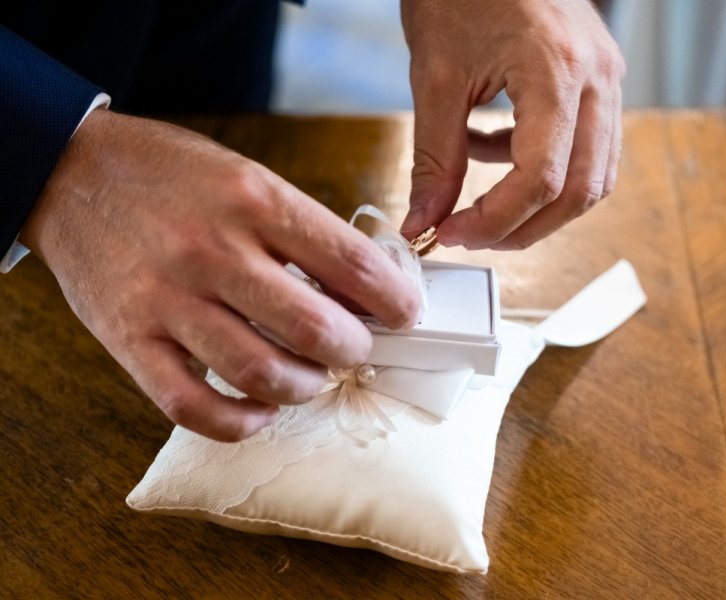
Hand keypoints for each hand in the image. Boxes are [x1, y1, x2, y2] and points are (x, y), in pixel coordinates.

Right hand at [21, 109, 420, 441]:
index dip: (394, 299)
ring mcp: (168, 301)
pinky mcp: (131, 342)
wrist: (70, 173)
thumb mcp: (247, 177)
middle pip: (315, 329)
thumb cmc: (172, 176)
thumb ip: (303, 231)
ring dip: (307, 387)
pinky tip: (262, 407)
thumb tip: (365, 287)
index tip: (406, 314)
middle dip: (356, 350)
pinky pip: (194, 408)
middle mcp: (213, 252)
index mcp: (253, 201)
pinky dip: (242, 421)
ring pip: (263, 374)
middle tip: (359, 348)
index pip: (350, 262)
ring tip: (313, 376)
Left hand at [400, 0, 624, 248]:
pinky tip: (495, 150)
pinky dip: (544, 166)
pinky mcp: (598, 78)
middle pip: (581, 190)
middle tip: (473, 235)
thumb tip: (424, 220)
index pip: (541, 179)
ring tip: (483, 199)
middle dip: (524, 227)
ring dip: (539, 203)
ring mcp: (606, 77)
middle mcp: (597, 78)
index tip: (452, 234)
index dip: (495, 221)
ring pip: (593, 175)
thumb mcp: (435, 77)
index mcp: (557, 71)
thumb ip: (434, 158)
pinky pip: (587, 147)